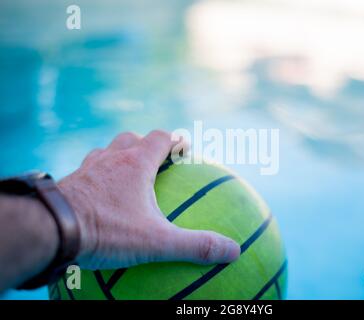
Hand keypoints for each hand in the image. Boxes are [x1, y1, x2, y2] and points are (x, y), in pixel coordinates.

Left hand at [58, 130, 239, 269]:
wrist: (51, 229)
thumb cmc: (107, 231)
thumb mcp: (157, 242)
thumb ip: (195, 246)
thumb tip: (234, 251)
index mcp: (136, 164)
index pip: (160, 138)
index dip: (174, 139)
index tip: (184, 146)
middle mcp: (111, 158)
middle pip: (131, 138)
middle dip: (145, 144)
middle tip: (155, 159)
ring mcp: (88, 168)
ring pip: (107, 150)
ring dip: (119, 156)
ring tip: (126, 173)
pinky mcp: (70, 181)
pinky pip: (87, 170)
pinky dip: (97, 174)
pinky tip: (98, 194)